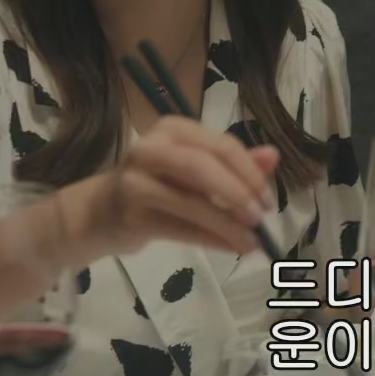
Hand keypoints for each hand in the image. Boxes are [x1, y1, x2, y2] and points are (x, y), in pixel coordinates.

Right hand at [71, 115, 277, 256]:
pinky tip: (231, 247)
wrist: (101, 212)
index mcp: (172, 128)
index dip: (249, 172)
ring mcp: (135, 182)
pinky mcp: (130, 216)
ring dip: (227, 224)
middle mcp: (150, 148)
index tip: (268, 198)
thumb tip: (274, 157)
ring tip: (252, 242)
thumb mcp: (194, 166)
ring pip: (190, 202)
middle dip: (237, 193)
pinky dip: (210, 238)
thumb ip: (234, 161)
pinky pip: (179, 228)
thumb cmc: (156, 184)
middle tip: (261, 217)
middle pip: (202, 166)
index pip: (220, 144)